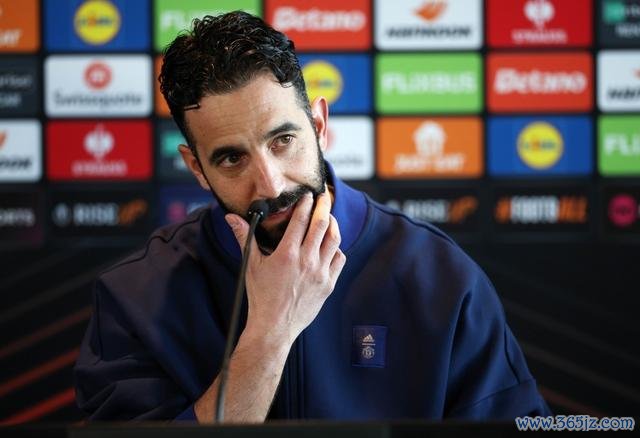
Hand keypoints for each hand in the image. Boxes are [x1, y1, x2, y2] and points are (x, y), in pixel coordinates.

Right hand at [225, 191, 345, 346]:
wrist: (274, 326)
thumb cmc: (260, 296)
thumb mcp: (250, 265)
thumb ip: (244, 237)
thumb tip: (231, 217)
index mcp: (287, 254)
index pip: (300, 220)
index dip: (305, 204)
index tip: (307, 195)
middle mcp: (307, 261)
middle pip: (322, 224)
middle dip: (323, 207)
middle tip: (323, 198)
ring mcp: (320, 273)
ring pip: (335, 240)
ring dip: (333, 225)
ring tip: (329, 218)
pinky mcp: (328, 284)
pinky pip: (339, 259)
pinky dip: (336, 248)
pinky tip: (330, 245)